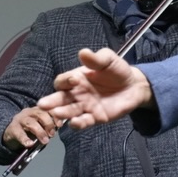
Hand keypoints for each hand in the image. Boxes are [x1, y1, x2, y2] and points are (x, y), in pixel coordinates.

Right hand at [2, 106, 61, 149]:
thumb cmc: (29, 130)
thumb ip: (48, 127)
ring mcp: (20, 120)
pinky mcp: (12, 129)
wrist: (10, 133)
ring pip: (30, 122)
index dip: (55, 116)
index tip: (60, 125)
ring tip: (45, 141)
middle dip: (48, 124)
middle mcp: (29, 112)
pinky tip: (30, 144)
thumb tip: (56, 131)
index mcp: (38, 110)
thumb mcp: (40, 126)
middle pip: (40, 114)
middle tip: (52, 134)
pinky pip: (19, 133)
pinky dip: (25, 139)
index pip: (48, 109)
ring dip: (39, 132)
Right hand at [39, 48, 153, 128]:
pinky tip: (75, 123)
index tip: (73, 80)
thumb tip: (83, 52)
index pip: (63, 81)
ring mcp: (85, 107)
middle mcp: (77, 94)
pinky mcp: (95, 117)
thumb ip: (96, 58)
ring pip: (69, 111)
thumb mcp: (108, 60)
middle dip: (52, 101)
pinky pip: (84, 122)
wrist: (134, 86)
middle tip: (43, 105)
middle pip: (60, 98)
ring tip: (56, 114)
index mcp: (77, 79)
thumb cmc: (117, 70)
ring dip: (62, 113)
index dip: (65, 81)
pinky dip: (78, 123)